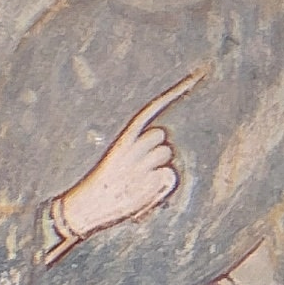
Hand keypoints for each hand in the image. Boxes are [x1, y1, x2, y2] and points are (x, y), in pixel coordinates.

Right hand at [52, 69, 203, 244]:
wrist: (84, 209)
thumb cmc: (102, 186)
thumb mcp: (115, 163)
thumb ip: (137, 152)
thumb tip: (160, 148)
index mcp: (121, 142)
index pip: (149, 111)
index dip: (175, 93)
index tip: (198, 75)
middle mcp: (131, 150)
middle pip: (161, 138)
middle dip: (157, 150)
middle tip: (141, 168)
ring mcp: (141, 166)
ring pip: (166, 156)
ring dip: (158, 168)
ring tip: (139, 182)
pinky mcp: (148, 183)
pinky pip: (169, 176)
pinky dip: (162, 185)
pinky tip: (146, 192)